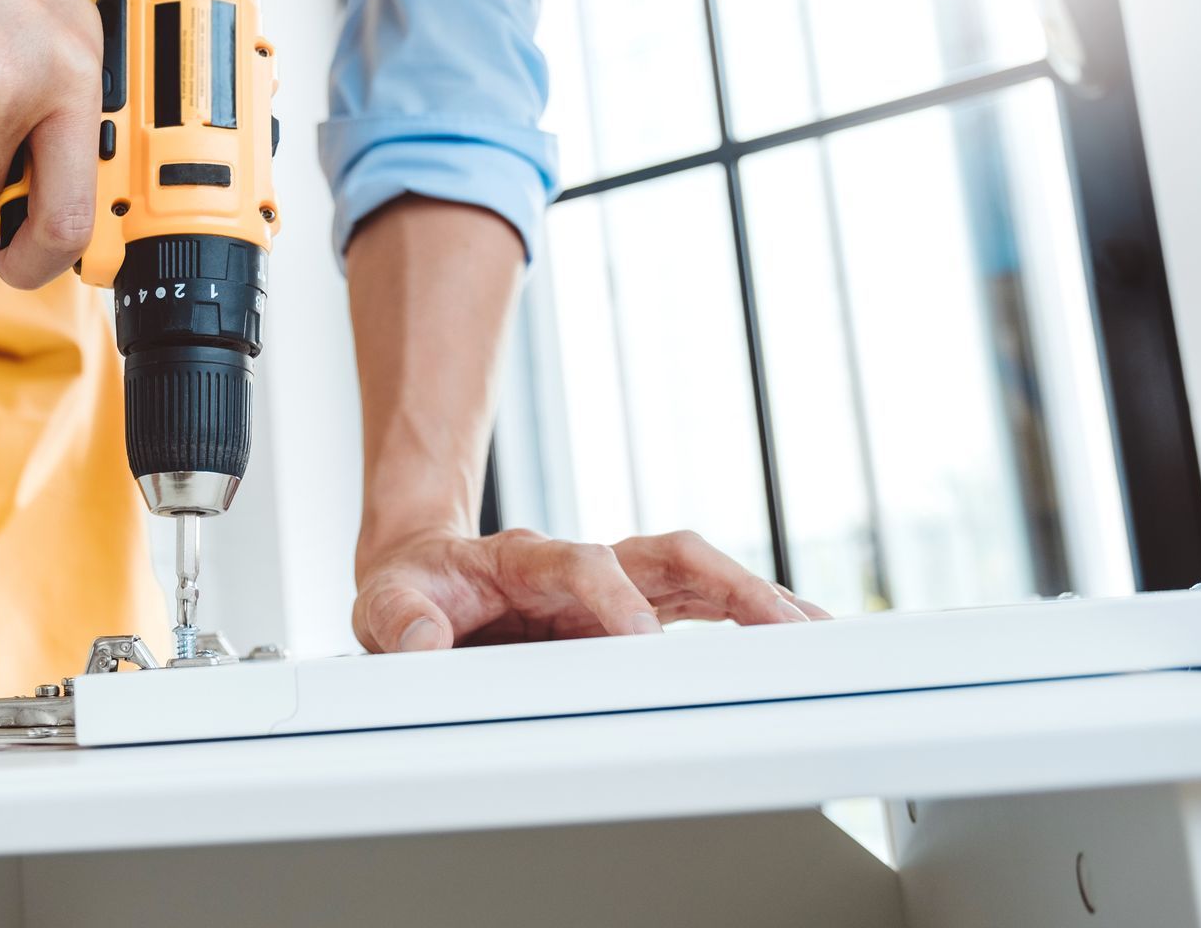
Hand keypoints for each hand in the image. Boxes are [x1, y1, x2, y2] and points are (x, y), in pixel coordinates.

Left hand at [352, 527, 830, 652]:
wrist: (422, 573)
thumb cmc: (413, 587)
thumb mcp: (385, 600)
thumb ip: (399, 618)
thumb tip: (422, 643)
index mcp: (524, 558)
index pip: (581, 563)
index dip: (612, 596)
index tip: (639, 636)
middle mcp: (581, 566)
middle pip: (666, 556)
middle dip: (723, 585)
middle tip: (775, 623)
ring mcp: (612, 588)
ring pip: (696, 577)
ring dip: (755, 600)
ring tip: (814, 632)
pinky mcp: (628, 613)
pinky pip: (698, 609)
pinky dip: (748, 620)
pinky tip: (796, 638)